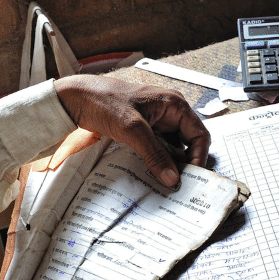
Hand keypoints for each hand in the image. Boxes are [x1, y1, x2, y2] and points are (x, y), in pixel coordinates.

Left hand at [52, 75, 210, 188]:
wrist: (78, 98)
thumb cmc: (104, 100)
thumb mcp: (133, 130)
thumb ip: (154, 154)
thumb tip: (172, 176)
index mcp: (174, 104)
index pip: (199, 134)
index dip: (199, 156)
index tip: (191, 176)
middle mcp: (169, 110)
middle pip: (189, 142)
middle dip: (185, 162)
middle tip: (178, 182)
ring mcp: (158, 119)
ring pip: (174, 146)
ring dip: (170, 162)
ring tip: (164, 179)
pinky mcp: (146, 127)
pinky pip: (159, 146)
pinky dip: (158, 159)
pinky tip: (152, 170)